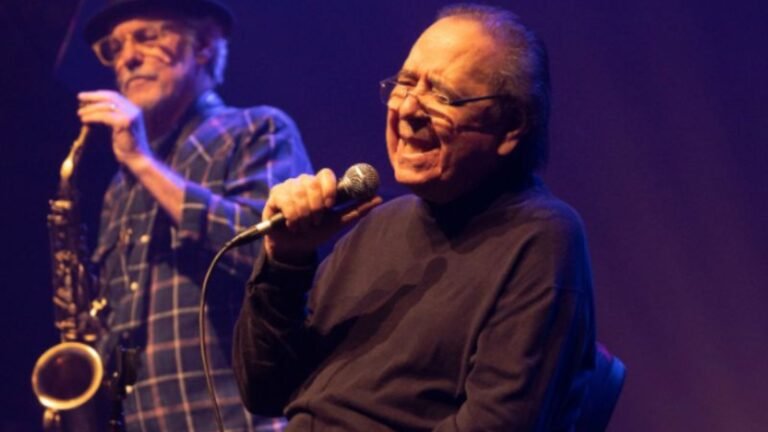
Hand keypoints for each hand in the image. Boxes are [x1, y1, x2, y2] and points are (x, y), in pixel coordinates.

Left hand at [77, 90, 151, 168]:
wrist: (137, 158)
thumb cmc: (126, 145)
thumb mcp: (118, 127)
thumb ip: (111, 116)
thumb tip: (92, 108)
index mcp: (133, 109)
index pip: (114, 96)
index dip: (98, 94)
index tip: (85, 96)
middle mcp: (133, 110)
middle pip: (111, 97)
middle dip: (93, 96)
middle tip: (79, 97)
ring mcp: (131, 116)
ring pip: (106, 106)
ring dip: (90, 108)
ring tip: (80, 113)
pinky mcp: (125, 123)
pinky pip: (105, 116)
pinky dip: (93, 117)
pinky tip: (85, 120)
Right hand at [263, 168, 381, 263]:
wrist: (295, 247)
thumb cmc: (317, 232)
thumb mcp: (338, 222)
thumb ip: (357, 210)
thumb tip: (379, 198)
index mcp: (321, 186)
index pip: (326, 174)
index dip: (329, 188)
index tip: (331, 205)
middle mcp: (305, 183)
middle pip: (312, 182)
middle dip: (316, 206)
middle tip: (316, 221)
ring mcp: (289, 187)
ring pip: (298, 191)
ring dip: (304, 214)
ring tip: (304, 226)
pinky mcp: (276, 195)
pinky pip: (285, 198)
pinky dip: (292, 215)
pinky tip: (292, 224)